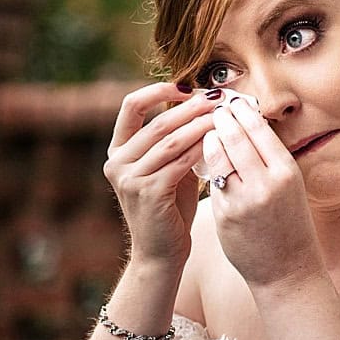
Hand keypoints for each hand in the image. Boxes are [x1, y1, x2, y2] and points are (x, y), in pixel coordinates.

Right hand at [104, 83, 219, 268]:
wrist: (161, 253)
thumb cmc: (170, 209)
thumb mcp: (168, 168)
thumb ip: (176, 140)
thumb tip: (203, 103)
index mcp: (117, 151)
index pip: (131, 105)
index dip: (159, 90)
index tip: (188, 86)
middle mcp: (116, 162)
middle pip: (156, 121)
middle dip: (190, 107)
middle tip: (218, 97)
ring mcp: (128, 178)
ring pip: (169, 139)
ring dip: (199, 124)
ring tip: (223, 115)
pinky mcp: (147, 192)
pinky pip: (179, 161)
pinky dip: (201, 147)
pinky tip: (219, 141)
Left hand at [207, 95, 322, 286]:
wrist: (287, 271)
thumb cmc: (288, 224)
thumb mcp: (289, 188)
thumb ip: (270, 160)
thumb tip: (248, 126)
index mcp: (287, 172)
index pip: (259, 130)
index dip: (242, 112)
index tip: (232, 102)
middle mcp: (266, 184)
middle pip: (235, 138)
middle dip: (221, 120)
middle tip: (211, 110)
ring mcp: (243, 201)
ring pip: (217, 157)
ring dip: (208, 140)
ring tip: (205, 132)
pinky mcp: (225, 215)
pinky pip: (211, 181)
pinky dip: (206, 166)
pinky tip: (200, 158)